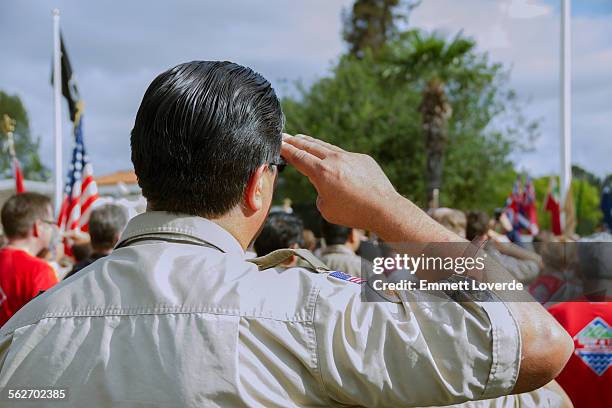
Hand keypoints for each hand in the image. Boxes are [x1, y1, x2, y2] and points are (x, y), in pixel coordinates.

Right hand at [281, 133, 397, 230]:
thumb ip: (319, 193)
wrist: (384, 208)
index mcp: (322, 172)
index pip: (299, 157)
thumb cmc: (353, 213)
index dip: (286, 150)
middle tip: (284, 136)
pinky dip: (333, 155)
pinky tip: (329, 156)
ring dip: (312, 143)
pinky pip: (344, 155)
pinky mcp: (362, 159)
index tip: (277, 143)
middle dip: (295, 141)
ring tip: (302, 139)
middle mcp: (335, 160)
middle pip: (310, 146)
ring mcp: (350, 157)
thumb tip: (324, 185)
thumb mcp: (325, 209)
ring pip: (326, 147)